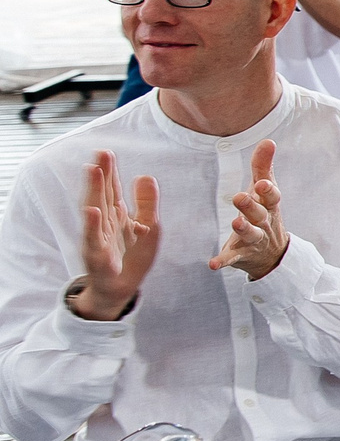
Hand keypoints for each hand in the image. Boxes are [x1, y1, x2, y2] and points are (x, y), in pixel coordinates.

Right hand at [76, 152, 158, 317]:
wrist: (120, 288)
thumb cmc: (132, 256)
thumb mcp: (148, 228)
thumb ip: (146, 203)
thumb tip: (145, 175)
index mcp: (116, 215)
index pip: (111, 189)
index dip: (109, 171)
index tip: (106, 152)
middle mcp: (104, 223)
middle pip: (102, 195)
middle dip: (101, 174)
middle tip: (101, 153)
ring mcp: (98, 238)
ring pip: (94, 211)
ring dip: (93, 191)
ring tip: (93, 171)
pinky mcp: (97, 256)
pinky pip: (94, 239)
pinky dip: (92, 225)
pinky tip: (91, 211)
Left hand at [209, 140, 289, 278]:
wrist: (273, 254)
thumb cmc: (265, 214)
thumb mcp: (265, 191)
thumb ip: (263, 166)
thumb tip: (268, 141)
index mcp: (270, 206)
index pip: (272, 197)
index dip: (268, 190)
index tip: (261, 183)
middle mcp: (264, 223)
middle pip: (259, 214)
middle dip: (251, 206)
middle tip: (240, 197)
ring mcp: (254, 240)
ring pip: (250, 235)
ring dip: (243, 229)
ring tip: (235, 224)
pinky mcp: (241, 255)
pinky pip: (232, 258)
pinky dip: (224, 261)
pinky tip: (213, 264)